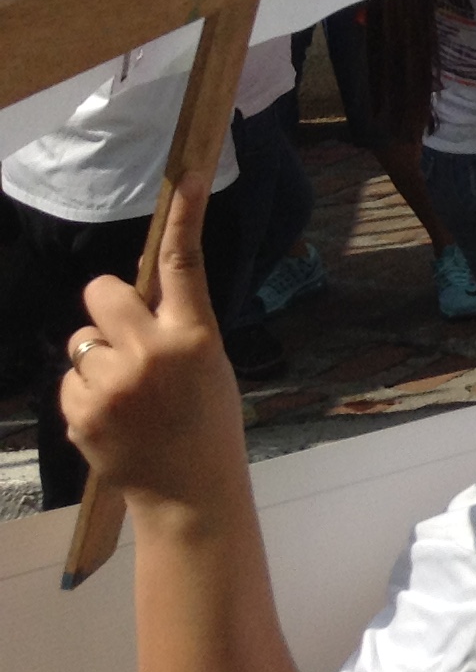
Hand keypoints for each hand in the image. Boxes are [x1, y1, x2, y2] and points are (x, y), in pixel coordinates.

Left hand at [59, 179, 251, 513]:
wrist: (190, 493)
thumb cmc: (209, 424)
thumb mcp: (210, 367)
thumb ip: (177, 330)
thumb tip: (138, 299)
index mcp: (195, 338)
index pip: (184, 265)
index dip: (184, 218)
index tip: (185, 178)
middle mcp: (151, 353)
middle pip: (102, 292)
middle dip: (106, 307)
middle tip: (126, 337)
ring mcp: (111, 384)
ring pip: (81, 341)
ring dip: (97, 359)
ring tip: (128, 395)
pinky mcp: (81, 411)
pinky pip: (69, 379)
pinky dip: (86, 393)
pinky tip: (114, 419)